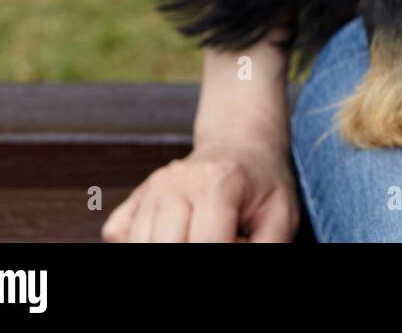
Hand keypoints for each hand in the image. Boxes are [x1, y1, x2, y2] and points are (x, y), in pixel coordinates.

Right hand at [102, 134, 299, 242]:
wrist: (240, 145)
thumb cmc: (263, 184)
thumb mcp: (282, 215)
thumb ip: (266, 246)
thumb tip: (234, 256)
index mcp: (217, 185)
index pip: (205, 243)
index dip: (225, 250)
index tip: (239, 242)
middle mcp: (176, 184)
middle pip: (167, 245)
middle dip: (194, 253)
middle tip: (222, 236)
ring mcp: (151, 190)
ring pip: (141, 243)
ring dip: (168, 248)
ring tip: (201, 235)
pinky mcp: (135, 199)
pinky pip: (119, 235)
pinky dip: (141, 243)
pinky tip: (175, 234)